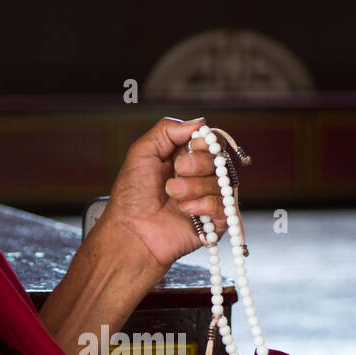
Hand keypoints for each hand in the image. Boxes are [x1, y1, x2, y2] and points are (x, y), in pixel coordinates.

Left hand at [98, 116, 228, 273]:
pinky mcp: (213, 223)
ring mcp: (207, 200)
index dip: (206, 142)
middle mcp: (200, 178)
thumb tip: (200, 123)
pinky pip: (224, 207)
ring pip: (221, 183)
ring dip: (195, 186)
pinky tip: (185, 209)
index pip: (212, 142)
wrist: (131, 231)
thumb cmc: (132, 195)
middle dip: (198, 164)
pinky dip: (204, 204)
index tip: (191, 146)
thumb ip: (168, 130)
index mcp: (186, 159)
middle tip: (177, 171)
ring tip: (173, 194)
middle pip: (220, 160)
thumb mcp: (142, 152)